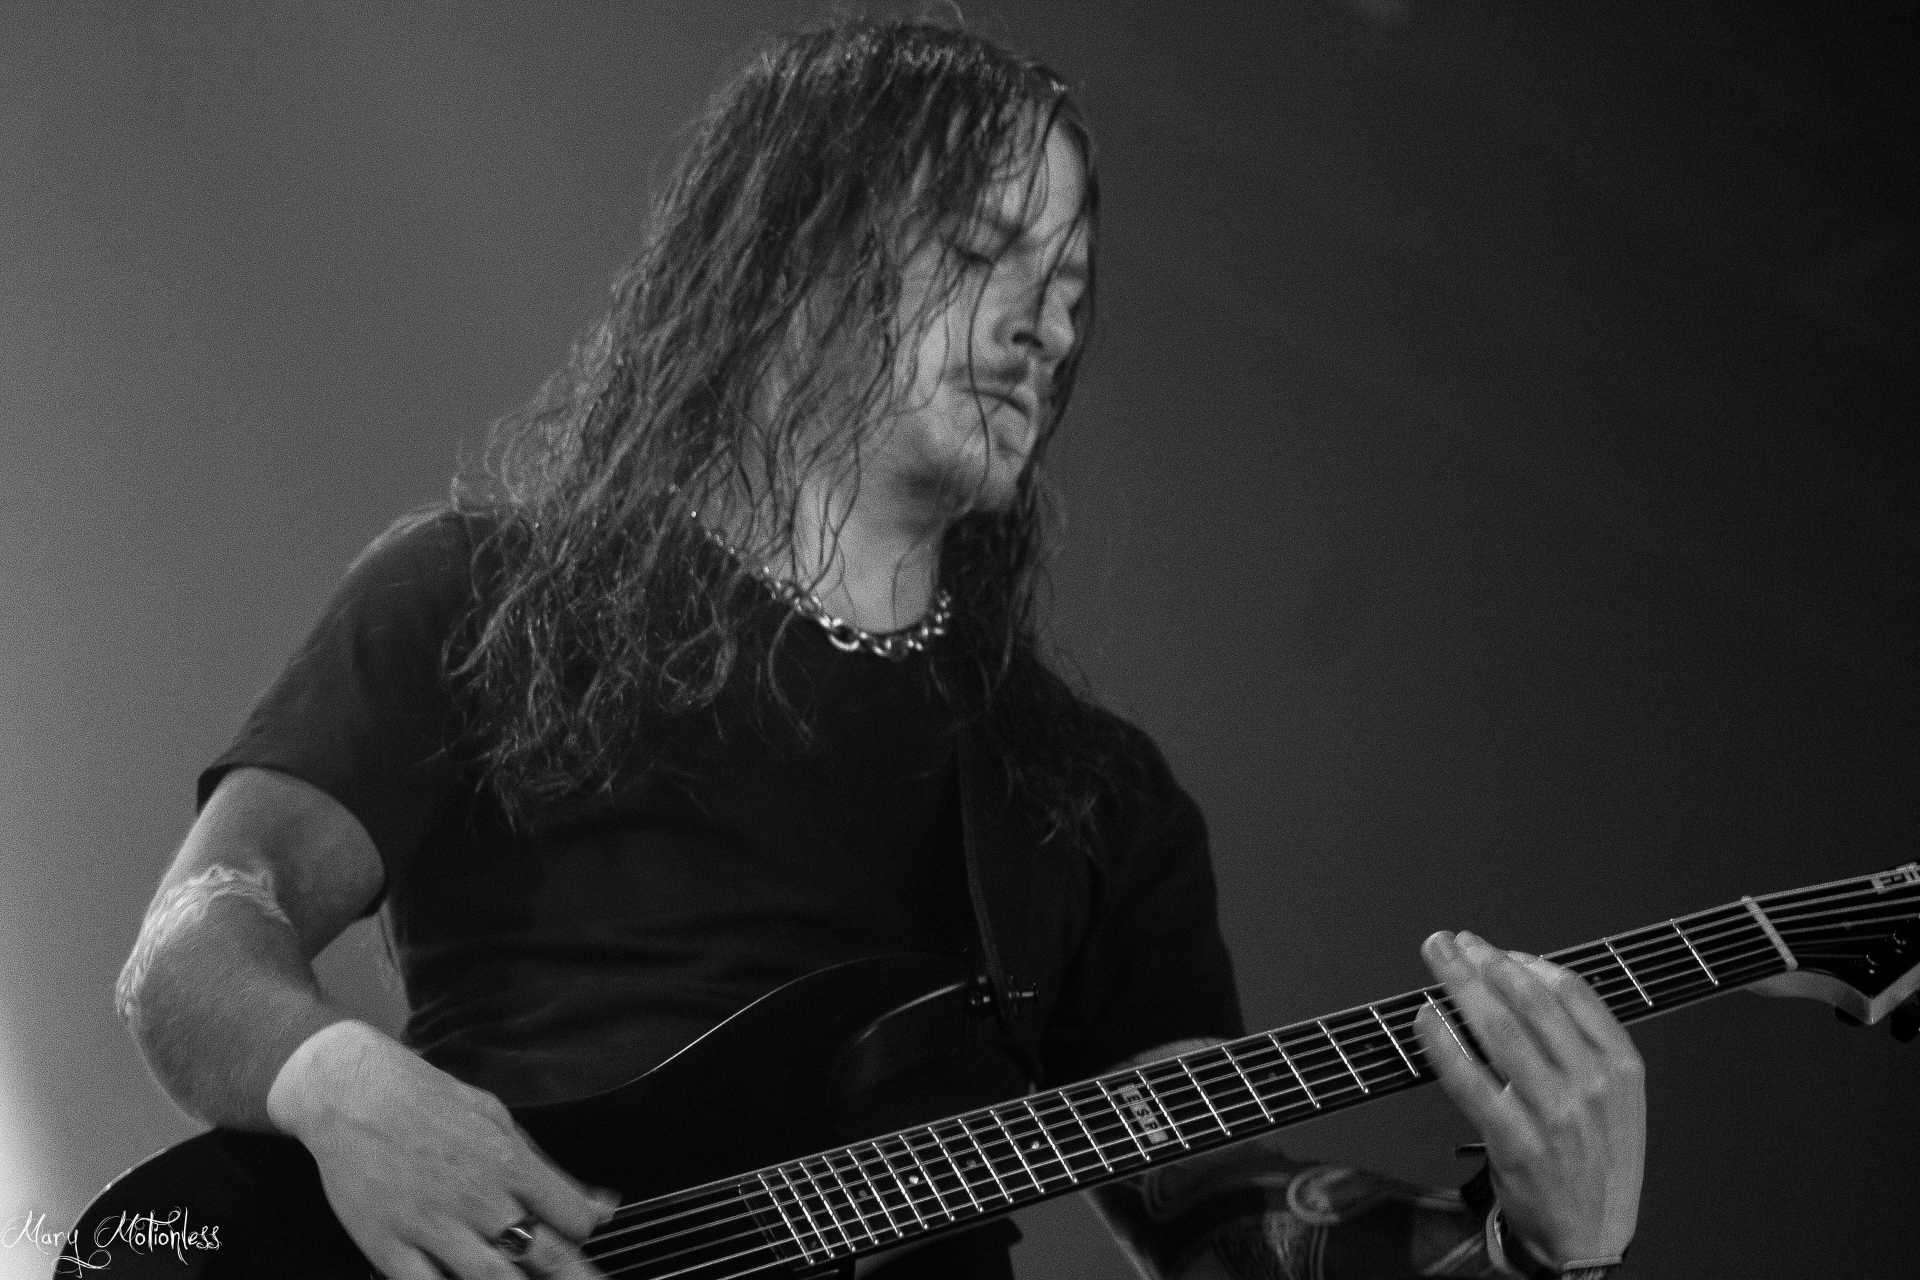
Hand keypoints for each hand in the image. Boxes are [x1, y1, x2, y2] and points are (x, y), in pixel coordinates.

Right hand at [267, 1020, 617, 1278]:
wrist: (350, 1092)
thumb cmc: (425, 1100)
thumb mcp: (498, 1120)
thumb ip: (547, 1169)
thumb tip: (601, 1203)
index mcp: (509, 1164)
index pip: (572, 1218)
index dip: (583, 1232)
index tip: (579, 1236)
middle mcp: (478, 1199)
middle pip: (544, 1257)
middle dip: (573, 1277)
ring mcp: (433, 1227)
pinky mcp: (389, 1247)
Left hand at [1411, 931, 1644, 1266]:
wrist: (1591, 1236)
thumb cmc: (1597, 1161)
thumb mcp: (1616, 1099)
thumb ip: (1582, 1044)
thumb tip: (1524, 984)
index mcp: (1620, 1066)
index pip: (1570, 990)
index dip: (1524, 961)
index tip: (1493, 951)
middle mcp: (1590, 1084)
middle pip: (1528, 1000)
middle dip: (1483, 962)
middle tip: (1451, 942)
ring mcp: (1554, 1113)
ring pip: (1498, 1030)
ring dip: (1460, 986)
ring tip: (1436, 960)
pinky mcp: (1516, 1142)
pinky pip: (1470, 1081)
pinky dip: (1442, 1043)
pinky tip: (1425, 1019)